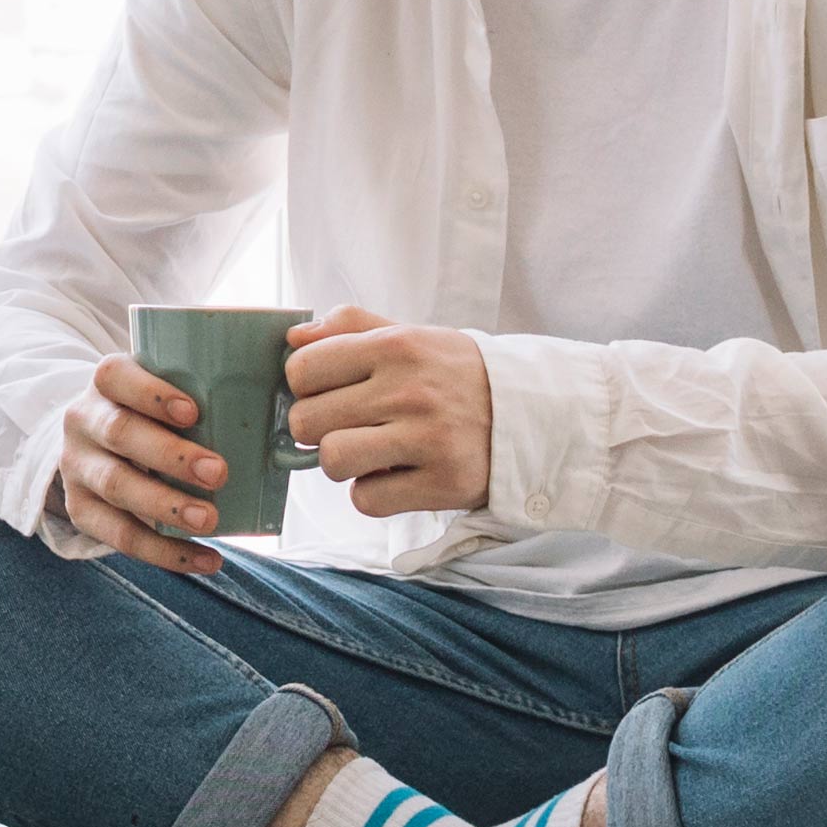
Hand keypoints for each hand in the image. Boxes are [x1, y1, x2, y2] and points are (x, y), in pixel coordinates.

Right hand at [56, 353, 233, 580]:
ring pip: (116, 486)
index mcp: (106, 383)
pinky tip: (207, 558)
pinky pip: (120, 536)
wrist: (96, 444)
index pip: (116, 376)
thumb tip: (285, 400)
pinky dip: (166, 552)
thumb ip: (205, 390)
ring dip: (166, 506)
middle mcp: (83, 421)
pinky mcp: (81, 510)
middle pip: (119, 433)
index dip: (151, 393)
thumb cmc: (152, 414)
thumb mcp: (162, 390)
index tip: (194, 412)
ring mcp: (77, 467)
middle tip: (219, 473)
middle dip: (170, 455)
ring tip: (211, 521)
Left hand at [284, 310, 492, 516]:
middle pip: (307, 421)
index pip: (302, 369)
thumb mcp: (411, 335)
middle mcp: (410, 390)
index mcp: (396, 346)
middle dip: (316, 428)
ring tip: (367, 452)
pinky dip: (373, 493)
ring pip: (332, 461)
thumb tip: (293, 338)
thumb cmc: (456, 374)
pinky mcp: (443, 483)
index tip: (327, 392)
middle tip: (346, 425)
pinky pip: (367, 500)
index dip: (305, 386)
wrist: (533, 413)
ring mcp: (428, 438)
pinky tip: (396, 475)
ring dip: (342, 463)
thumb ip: (351, 327)